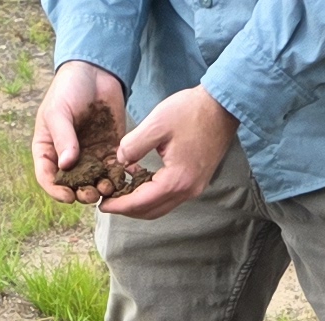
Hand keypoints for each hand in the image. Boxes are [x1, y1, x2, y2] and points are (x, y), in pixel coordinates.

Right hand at [32, 62, 132, 203]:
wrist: (95, 72)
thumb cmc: (68, 89)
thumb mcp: (59, 111)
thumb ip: (63, 138)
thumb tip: (66, 165)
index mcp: (48, 148)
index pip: (47, 176)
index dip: (56, 190)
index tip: (68, 196)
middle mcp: (68, 156)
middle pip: (72, 183)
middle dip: (81, 192)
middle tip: (92, 194)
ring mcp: (90, 154)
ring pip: (94, 180)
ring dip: (100, 188)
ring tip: (108, 187)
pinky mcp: (110, 149)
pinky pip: (113, 169)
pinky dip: (118, 177)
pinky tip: (124, 179)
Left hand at [103, 87, 236, 217]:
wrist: (222, 106)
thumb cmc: (191, 111)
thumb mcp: (156, 124)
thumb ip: (133, 145)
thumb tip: (120, 161)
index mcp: (176, 180)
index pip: (141, 203)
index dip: (119, 206)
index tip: (102, 204)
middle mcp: (188, 190)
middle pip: (151, 211)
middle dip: (127, 209)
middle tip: (108, 201)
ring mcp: (195, 187)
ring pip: (161, 206)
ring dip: (140, 203)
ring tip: (121, 190)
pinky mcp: (197, 179)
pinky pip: (170, 196)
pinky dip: (152, 193)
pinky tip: (140, 177)